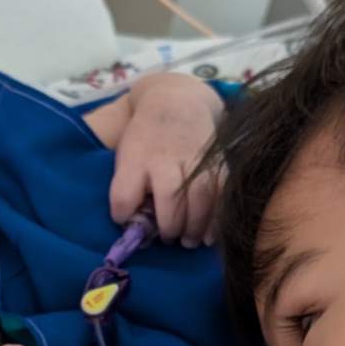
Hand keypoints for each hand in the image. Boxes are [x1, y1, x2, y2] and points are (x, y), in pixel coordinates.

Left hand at [109, 72, 220, 244]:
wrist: (177, 103)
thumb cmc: (146, 138)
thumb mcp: (125, 156)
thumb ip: (126, 187)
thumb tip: (132, 222)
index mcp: (136, 157)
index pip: (125, 192)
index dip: (123, 213)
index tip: (126, 221)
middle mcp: (166, 157)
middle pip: (170, 196)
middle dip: (170, 226)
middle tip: (169, 239)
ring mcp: (195, 158)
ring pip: (199, 196)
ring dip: (195, 225)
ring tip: (189, 242)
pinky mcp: (217, 161)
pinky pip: (221, 193)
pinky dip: (217, 217)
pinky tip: (210, 235)